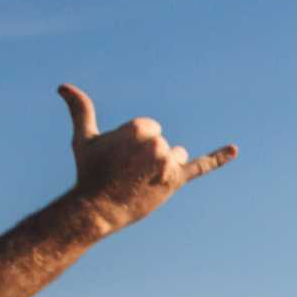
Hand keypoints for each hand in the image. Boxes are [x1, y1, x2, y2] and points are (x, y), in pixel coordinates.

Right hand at [58, 84, 235, 237]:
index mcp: (140, 128)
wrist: (97, 210)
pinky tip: (234, 150)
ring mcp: (168, 164)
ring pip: (174, 155)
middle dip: (147, 155)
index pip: (150, 128)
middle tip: (127, 172)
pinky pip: (201, 166)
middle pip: (161, 142)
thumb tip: (63, 86)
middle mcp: (157, 145)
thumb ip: (80, 109)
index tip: (120, 158)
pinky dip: (218, 158)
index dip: (134, 143)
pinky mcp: (176, 182)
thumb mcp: (84, 138)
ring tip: (142, 179)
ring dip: (162, 165)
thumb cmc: (90, 172)